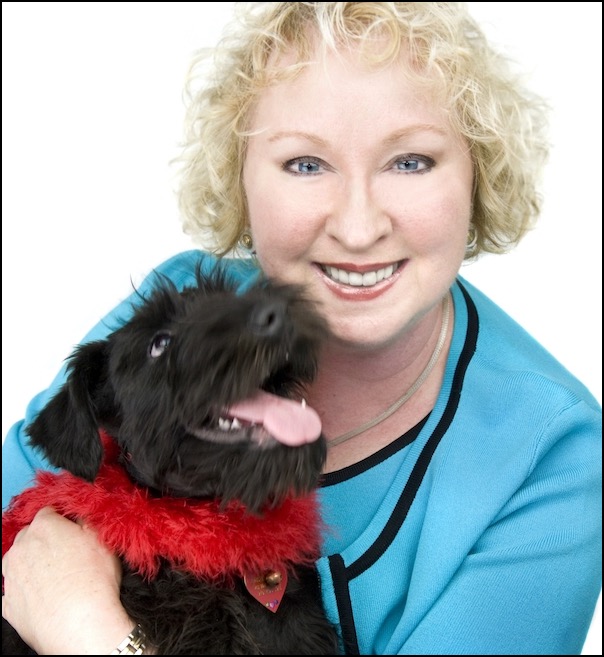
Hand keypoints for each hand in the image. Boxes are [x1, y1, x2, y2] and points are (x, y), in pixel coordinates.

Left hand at [2, 506, 133, 654]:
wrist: (80, 624)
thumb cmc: (94, 581)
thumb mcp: (101, 538)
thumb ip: (86, 520)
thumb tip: (81, 517)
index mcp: (44, 527)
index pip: (49, 512)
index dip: (63, 520)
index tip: (73, 530)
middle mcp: (21, 548)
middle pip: (30, 535)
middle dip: (46, 541)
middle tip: (68, 554)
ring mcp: (11, 576)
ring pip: (18, 561)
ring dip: (33, 564)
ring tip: (57, 577)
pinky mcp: (7, 604)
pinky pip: (14, 590)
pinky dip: (26, 590)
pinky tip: (44, 595)